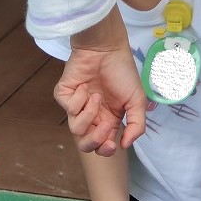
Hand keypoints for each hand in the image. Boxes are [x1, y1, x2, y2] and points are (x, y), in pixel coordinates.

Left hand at [57, 7, 147, 155]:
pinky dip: (79, 98)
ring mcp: (76, 107)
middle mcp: (91, 116)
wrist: (107, 50)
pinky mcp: (64, 96)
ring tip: (97, 97)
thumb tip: (126, 145)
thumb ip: (136, 125)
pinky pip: (69, 108)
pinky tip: (85, 86)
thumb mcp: (137, 100)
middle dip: (94, 140)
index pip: (102, 144)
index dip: (104, 150)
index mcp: (107, 119)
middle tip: (105, 126)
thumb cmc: (122, 72)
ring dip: (89, 114)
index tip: (112, 145)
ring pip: (76, 128)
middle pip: (85, 144)